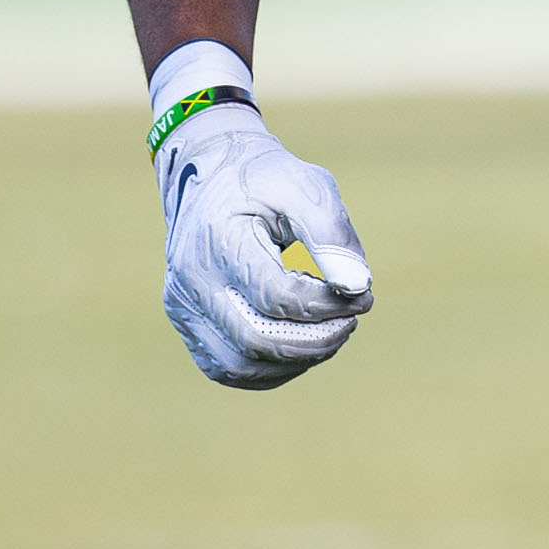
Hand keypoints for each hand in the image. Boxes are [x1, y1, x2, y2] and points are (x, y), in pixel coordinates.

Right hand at [153, 103, 373, 388]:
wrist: (210, 180)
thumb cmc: (263, 181)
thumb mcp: (302, 183)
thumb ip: (331, 231)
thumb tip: (357, 286)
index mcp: (217, 241)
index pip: (277, 296)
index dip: (329, 305)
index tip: (364, 295)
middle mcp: (191, 281)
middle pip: (256, 340)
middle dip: (317, 340)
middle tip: (351, 321)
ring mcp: (183, 309)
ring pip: (241, 366)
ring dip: (298, 359)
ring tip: (332, 331)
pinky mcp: (190, 327)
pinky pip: (231, 369)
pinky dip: (274, 367)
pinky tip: (303, 342)